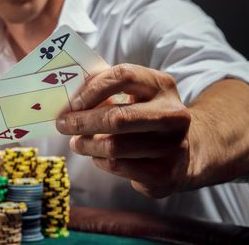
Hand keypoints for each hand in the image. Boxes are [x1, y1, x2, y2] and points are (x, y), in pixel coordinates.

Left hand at [56, 64, 191, 197]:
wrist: (186, 153)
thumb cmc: (146, 117)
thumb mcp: (136, 95)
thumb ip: (108, 90)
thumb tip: (69, 98)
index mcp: (162, 86)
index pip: (124, 76)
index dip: (93, 88)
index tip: (73, 102)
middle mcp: (173, 114)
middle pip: (117, 117)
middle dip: (82, 122)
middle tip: (62, 124)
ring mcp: (172, 146)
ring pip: (114, 146)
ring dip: (86, 144)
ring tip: (76, 142)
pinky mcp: (164, 173)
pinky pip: (118, 166)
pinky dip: (99, 160)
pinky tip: (96, 156)